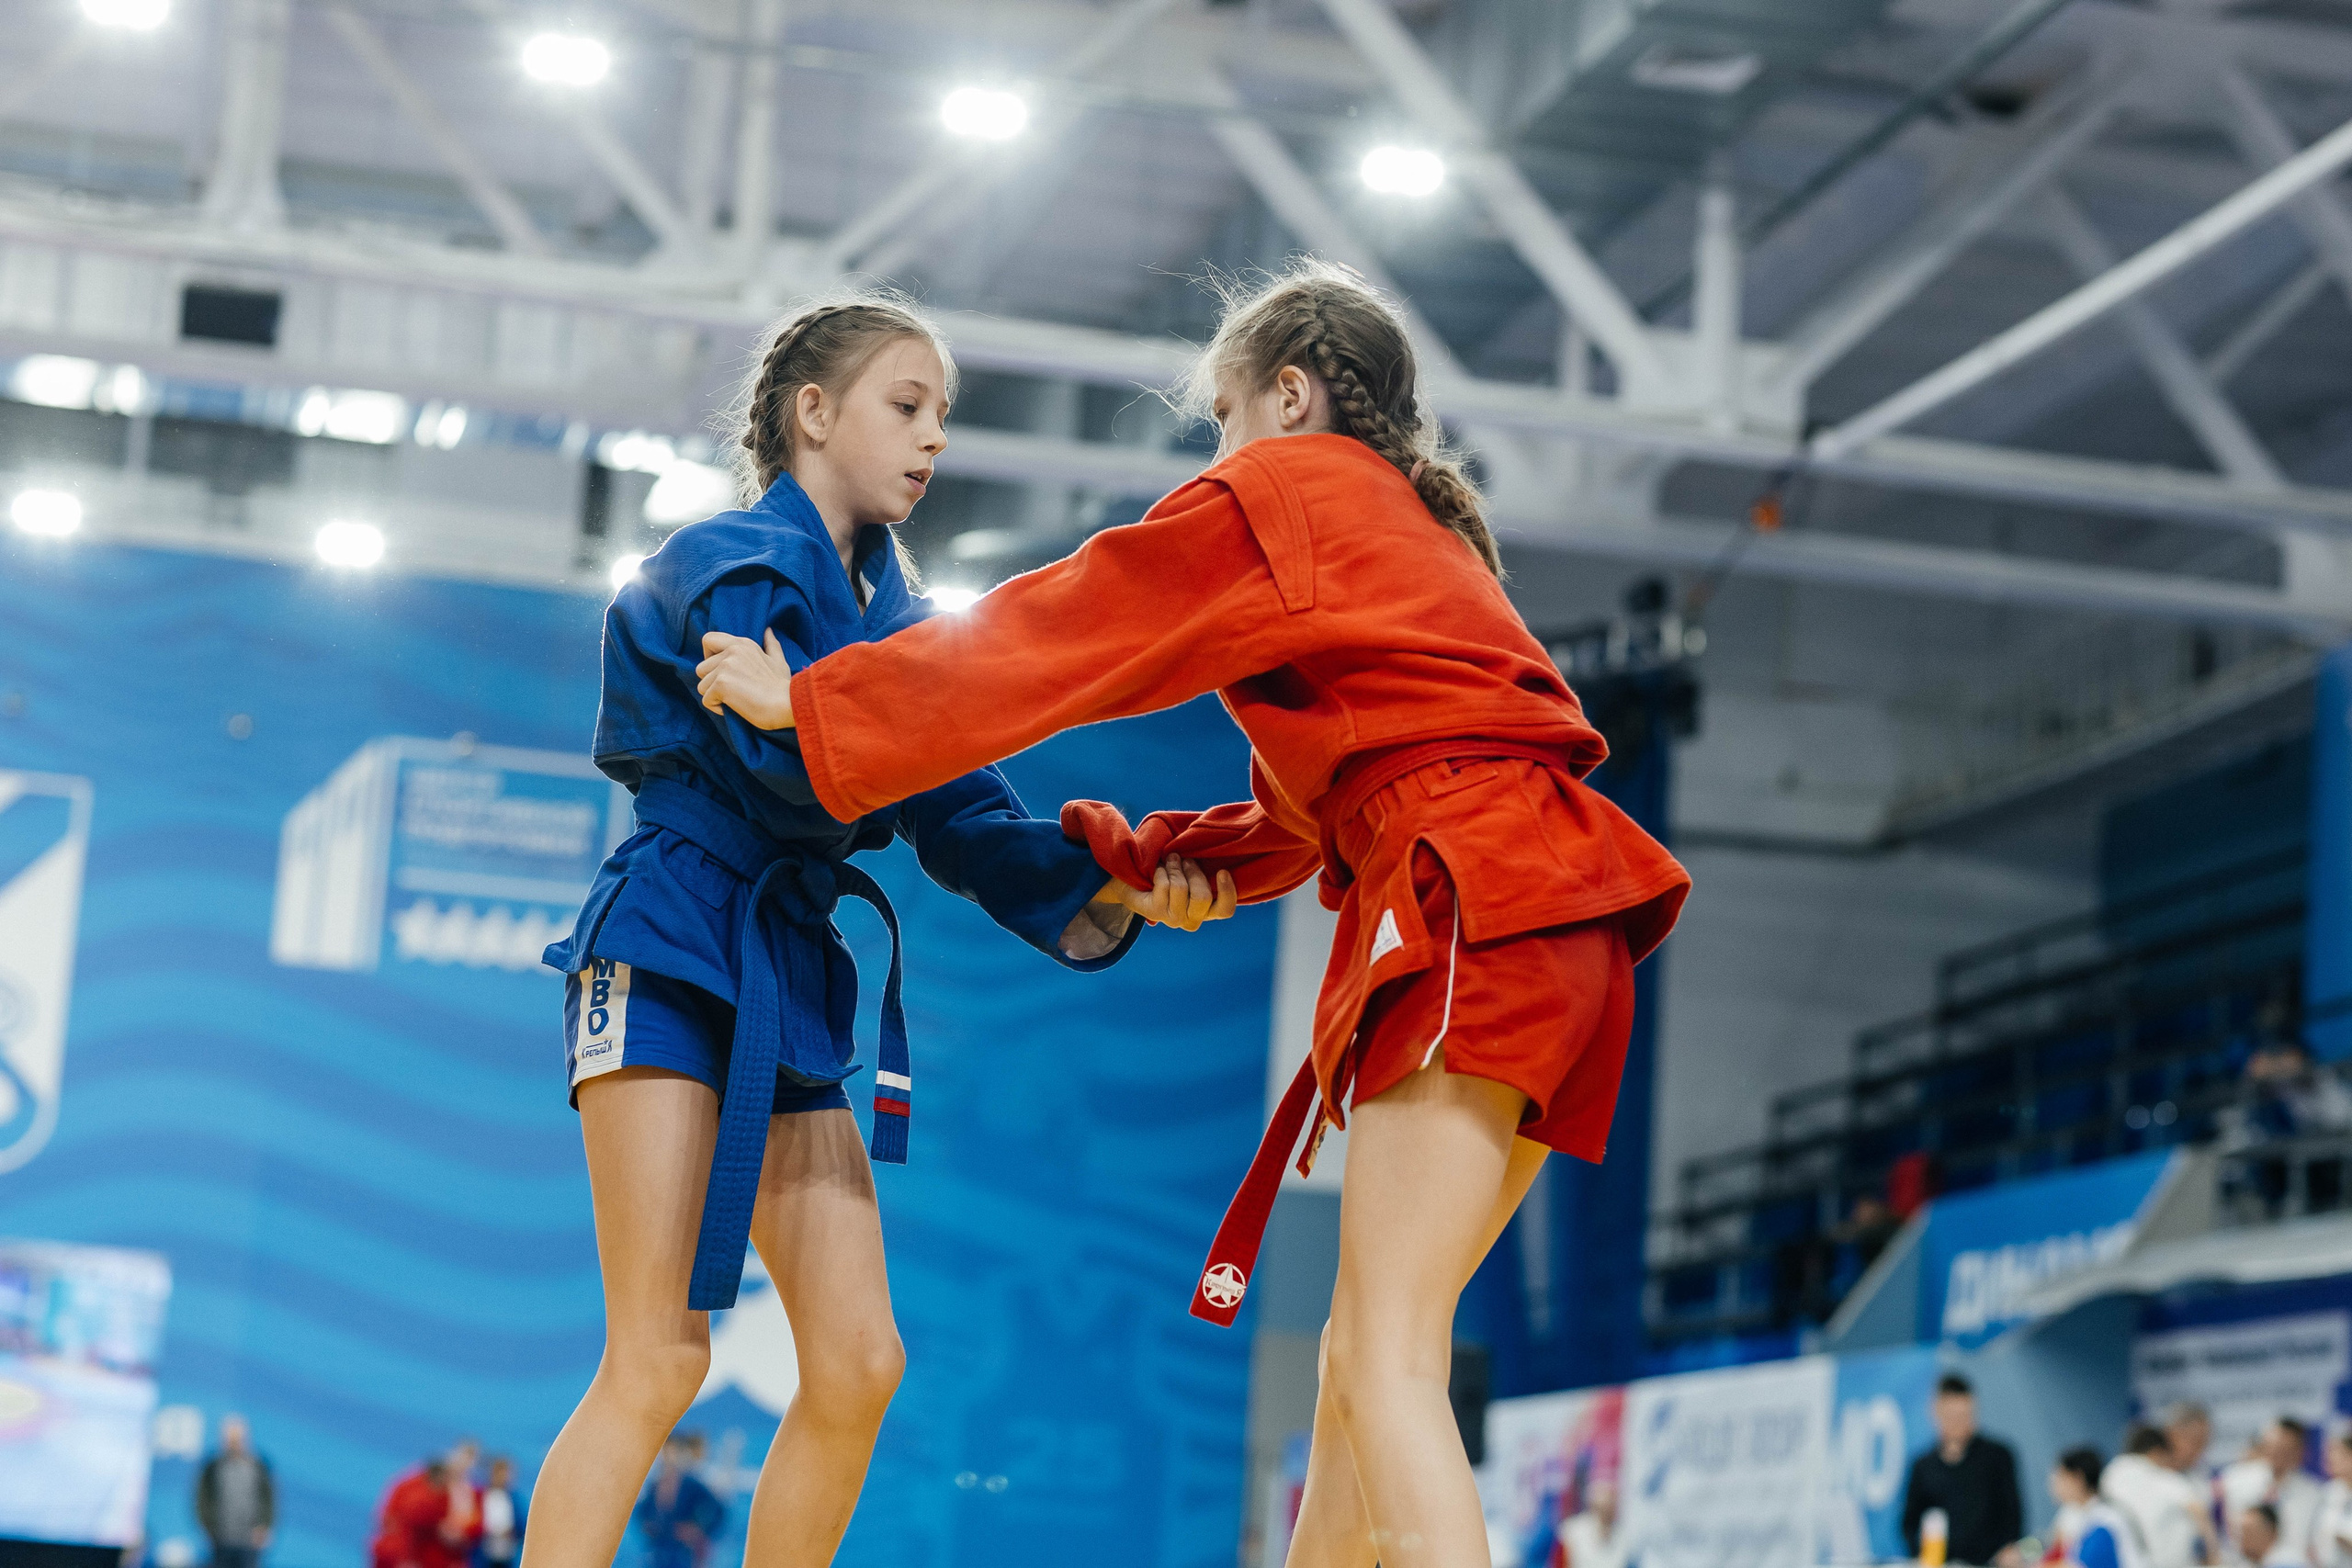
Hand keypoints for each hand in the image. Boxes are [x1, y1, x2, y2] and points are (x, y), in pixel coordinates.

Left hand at [696, 629, 796, 728]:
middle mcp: (731, 651)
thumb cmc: (784, 687)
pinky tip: (734, 708)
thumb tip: (768, 630)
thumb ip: (770, 645)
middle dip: (712, 683)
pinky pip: (705, 700)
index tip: (721, 670)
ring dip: (714, 697)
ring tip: (735, 701)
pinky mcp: (721, 684)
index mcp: (742, 644)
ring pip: (702, 685)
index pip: (708, 639)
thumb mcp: (779, 661)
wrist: (788, 704)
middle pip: (701, 668)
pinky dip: (716, 708)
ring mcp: (725, 667)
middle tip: (732, 691)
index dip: (708, 656)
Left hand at [1093, 856, 1236, 931]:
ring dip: (1175, 868)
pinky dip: (1160, 872)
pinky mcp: (1156, 913)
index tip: (1222, 871)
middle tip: (1185, 860)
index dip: (1227, 892)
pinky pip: (1164, 885)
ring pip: (1181, 888)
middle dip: (1193, 871)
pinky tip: (1157, 871)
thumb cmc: (1170, 874)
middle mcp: (1192, 920)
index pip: (1225, 910)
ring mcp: (1174, 919)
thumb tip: (1212, 848)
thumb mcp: (1190, 872)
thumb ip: (1204, 868)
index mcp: (1207, 911)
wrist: (1133, 882)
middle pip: (1202, 897)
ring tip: (1170, 860)